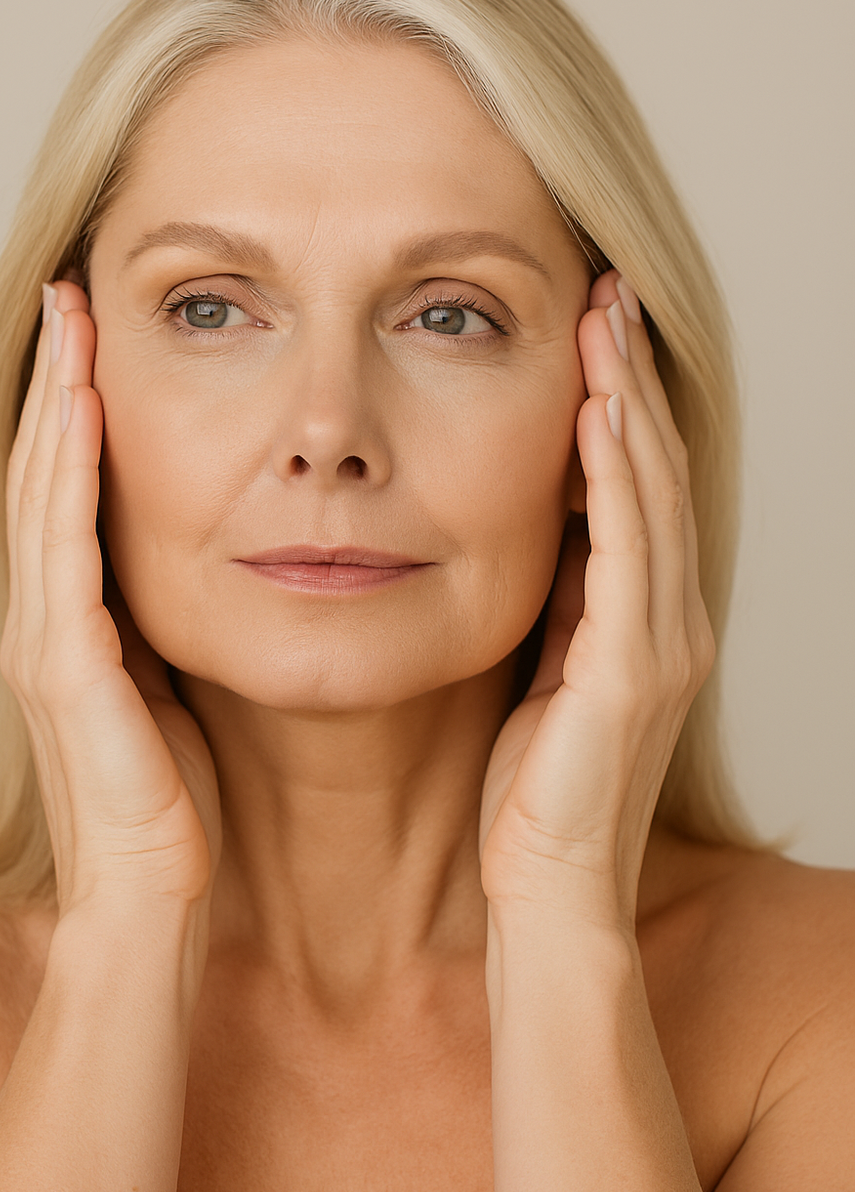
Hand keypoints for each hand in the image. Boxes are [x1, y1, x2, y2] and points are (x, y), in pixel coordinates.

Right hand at [0, 279, 220, 918]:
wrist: (156, 908)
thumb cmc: (179, 814)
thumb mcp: (177, 701)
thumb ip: (172, 634)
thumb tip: (217, 572)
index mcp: (74, 631)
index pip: (68, 497)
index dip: (76, 413)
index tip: (97, 337)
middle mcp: (46, 626)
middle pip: (42, 476)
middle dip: (58, 381)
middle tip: (72, 295)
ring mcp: (49, 646)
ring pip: (43, 495)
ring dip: (57, 403)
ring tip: (71, 322)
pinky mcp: (69, 672)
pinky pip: (66, 551)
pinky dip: (71, 475)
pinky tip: (86, 412)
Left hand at [478, 271, 714, 931]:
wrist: (546, 900)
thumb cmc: (529, 800)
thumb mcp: (538, 679)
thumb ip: (552, 608)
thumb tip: (523, 529)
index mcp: (642, 624)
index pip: (638, 490)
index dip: (621, 405)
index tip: (591, 328)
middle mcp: (667, 624)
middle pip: (657, 473)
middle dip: (633, 378)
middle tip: (608, 291)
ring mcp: (658, 648)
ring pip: (652, 498)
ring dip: (630, 404)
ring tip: (606, 321)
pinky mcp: (628, 677)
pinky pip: (625, 556)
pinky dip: (616, 481)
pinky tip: (598, 418)